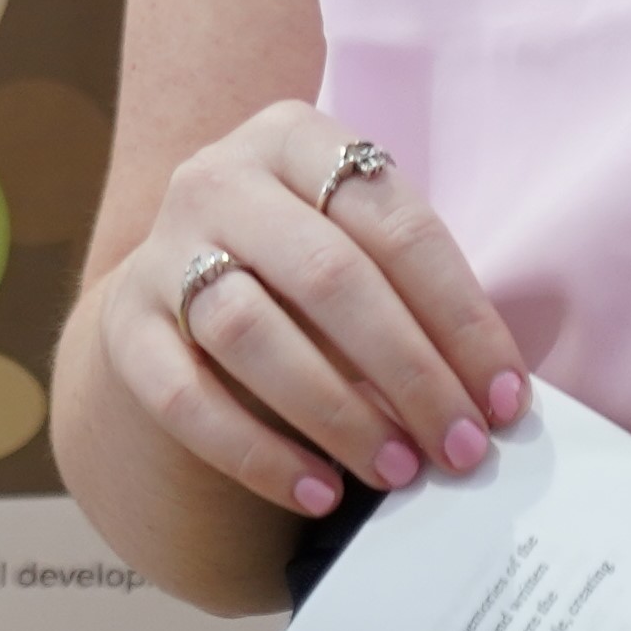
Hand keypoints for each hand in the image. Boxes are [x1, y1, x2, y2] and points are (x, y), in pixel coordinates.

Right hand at [98, 104, 529, 521]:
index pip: (398, 227)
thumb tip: (491, 396)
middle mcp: (221, 179)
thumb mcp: (354, 239)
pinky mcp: (124, 327)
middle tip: (462, 447)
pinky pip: (184, 399)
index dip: (461, 317)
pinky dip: (256, 453)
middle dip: (410, 372)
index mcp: (297, 138)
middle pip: (329, 278)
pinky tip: (318, 492)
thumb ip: (411, 294)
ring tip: (399, 472)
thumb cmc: (303, 264)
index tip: (506, 397)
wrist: (176, 280)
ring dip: (338, 413)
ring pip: (252, 334)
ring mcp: (162, 251)